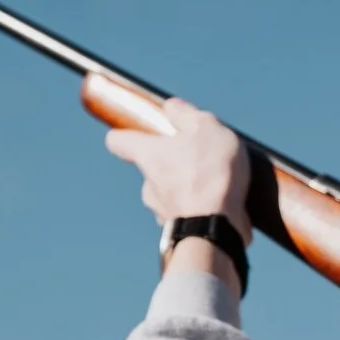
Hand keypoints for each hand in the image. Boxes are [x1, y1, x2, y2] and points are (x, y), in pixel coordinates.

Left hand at [105, 98, 251, 242]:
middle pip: (150, 169)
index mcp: (149, 155)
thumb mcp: (206, 129)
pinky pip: (185, 216)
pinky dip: (197, 211)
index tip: (133, 132)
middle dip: (170, 164)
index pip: (118, 142)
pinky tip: (221, 206)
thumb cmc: (210, 174)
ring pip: (168, 195)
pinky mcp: (179, 233)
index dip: (123, 135)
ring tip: (215, 184)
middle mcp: (148, 185)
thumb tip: (171, 107)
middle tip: (197, 159)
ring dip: (185, 189)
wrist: (217, 228)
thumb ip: (187, 116)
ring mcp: (160, 212)